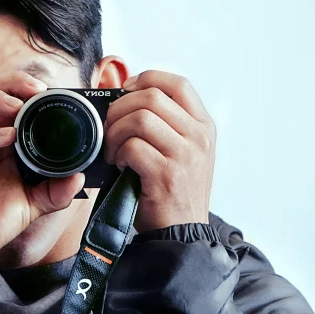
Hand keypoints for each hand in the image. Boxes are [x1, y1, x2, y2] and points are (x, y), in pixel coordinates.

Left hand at [104, 70, 215, 229]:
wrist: (183, 234)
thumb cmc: (175, 192)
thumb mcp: (185, 152)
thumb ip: (167, 125)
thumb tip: (126, 98)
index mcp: (204, 126)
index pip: (177, 83)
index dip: (146, 79)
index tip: (126, 92)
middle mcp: (199, 137)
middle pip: (152, 96)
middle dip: (120, 108)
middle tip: (110, 128)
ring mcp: (185, 155)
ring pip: (140, 119)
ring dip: (116, 132)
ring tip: (113, 150)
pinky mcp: (167, 175)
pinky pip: (132, 147)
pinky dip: (118, 153)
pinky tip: (119, 166)